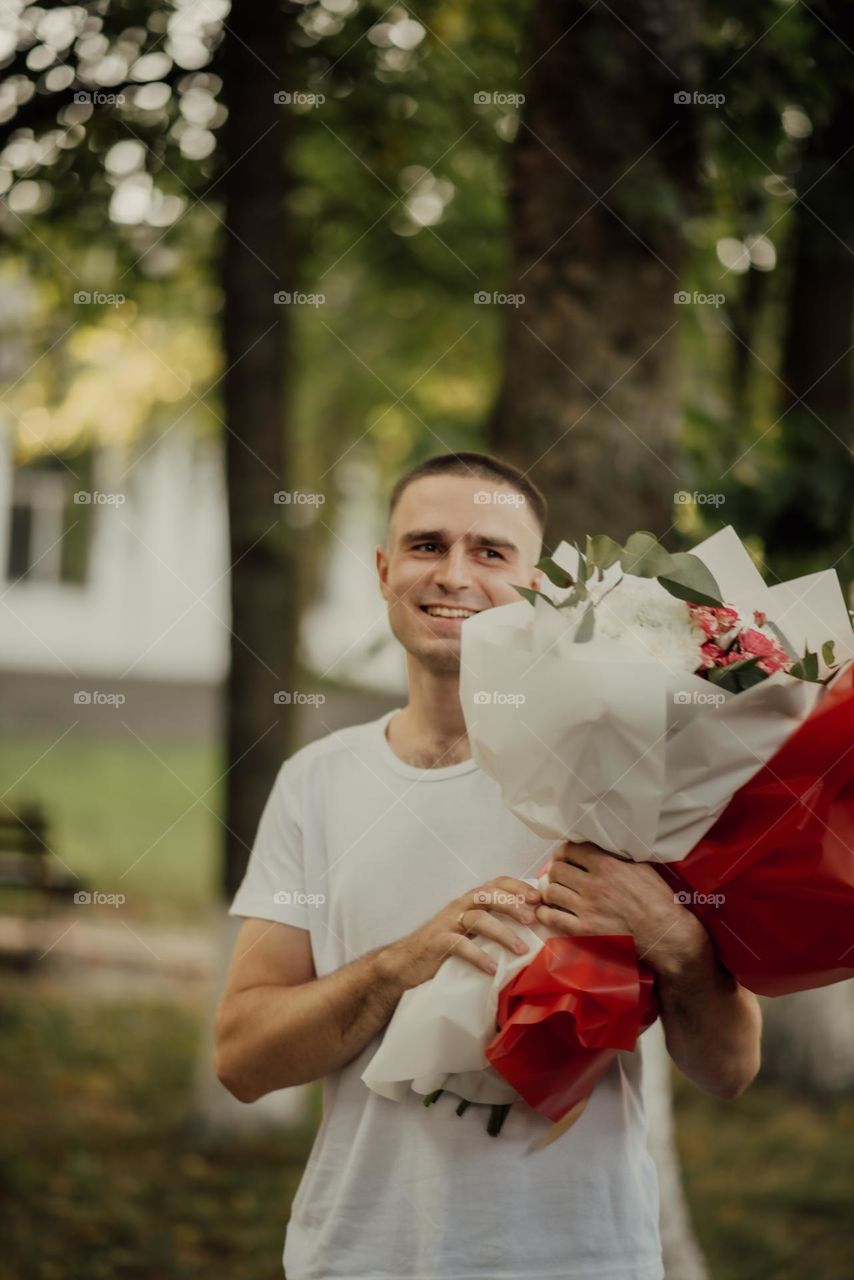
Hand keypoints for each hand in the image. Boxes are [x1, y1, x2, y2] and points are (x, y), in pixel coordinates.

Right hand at [379, 876, 542, 989]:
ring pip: (478, 918)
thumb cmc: (445, 946)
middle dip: (512, 905)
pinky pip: (459, 945)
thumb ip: (493, 924)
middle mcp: (460, 906)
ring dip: (502, 932)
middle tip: (533, 920)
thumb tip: (533, 930)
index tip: (539, 898)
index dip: (518, 886)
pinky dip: (478, 955)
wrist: (406, 962)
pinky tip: (492, 968)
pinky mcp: (437, 942)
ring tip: (521, 950)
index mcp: (470, 901)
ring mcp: (447, 923)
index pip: (496, 882)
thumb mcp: (471, 931)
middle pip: (488, 895)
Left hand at [537, 841, 707, 976]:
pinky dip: (546, 912)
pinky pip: (553, 918)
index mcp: (607, 865)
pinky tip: (549, 910)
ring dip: (550, 889)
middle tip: (561, 875)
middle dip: (556, 870)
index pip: (571, 850)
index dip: (565, 852)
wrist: (666, 933)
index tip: (566, 856)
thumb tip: (599, 847)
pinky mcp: (584, 930)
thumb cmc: (658, 899)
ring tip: (556, 892)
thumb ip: (616, 856)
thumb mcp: (641, 867)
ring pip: (551, 891)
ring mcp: (587, 908)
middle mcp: (593, 884)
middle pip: (557, 869)